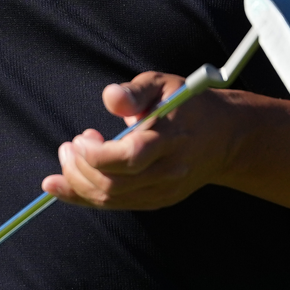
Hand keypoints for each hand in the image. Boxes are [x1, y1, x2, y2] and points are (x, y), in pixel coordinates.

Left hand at [42, 72, 266, 211]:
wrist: (225, 138)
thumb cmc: (187, 105)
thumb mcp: (164, 84)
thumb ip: (134, 90)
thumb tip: (110, 98)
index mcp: (170, 138)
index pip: (130, 157)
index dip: (96, 154)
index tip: (80, 138)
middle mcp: (169, 170)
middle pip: (115, 183)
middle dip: (80, 168)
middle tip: (69, 145)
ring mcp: (164, 190)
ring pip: (111, 198)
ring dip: (78, 182)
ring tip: (69, 156)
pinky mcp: (157, 200)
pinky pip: (115, 205)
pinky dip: (85, 196)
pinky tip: (65, 182)